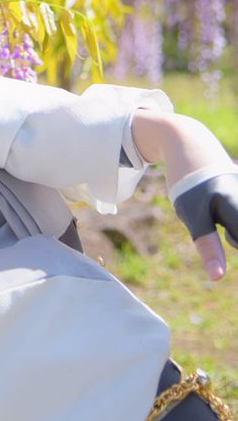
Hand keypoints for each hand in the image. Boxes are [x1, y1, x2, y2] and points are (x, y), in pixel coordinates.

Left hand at [131, 109, 236, 279]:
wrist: (188, 142)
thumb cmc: (188, 181)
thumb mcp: (191, 213)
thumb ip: (206, 245)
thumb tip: (217, 278)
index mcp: (236, 207)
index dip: (234, 242)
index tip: (229, 241)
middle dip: (233, 239)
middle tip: (221, 225)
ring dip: (233, 230)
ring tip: (216, 208)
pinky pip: (236, 218)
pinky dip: (232, 220)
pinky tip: (222, 204)